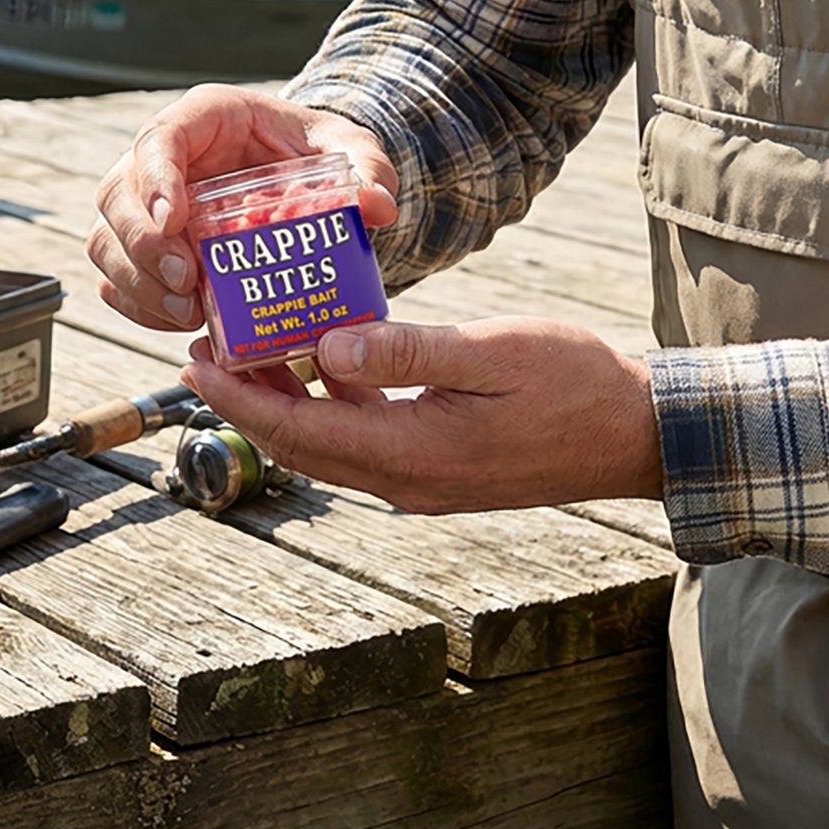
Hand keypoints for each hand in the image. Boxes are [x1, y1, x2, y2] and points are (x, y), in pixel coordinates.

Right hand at [86, 84, 397, 331]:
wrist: (300, 172)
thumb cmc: (314, 151)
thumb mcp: (349, 149)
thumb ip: (368, 168)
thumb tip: (376, 205)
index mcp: (204, 118)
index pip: (159, 138)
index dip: (155, 180)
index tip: (173, 220)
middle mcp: (163, 157)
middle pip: (119, 195)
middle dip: (143, 246)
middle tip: (188, 283)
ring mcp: (146, 203)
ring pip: (107, 240)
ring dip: (138, 283)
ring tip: (188, 312)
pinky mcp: (146, 246)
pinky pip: (117, 277)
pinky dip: (138, 304)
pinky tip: (179, 321)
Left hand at [179, 316, 660, 513]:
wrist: (636, 434)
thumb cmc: (574, 384)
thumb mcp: (491, 353)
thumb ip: (407, 352)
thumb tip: (326, 348)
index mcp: (412, 455)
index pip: (299, 433)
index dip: (238, 399)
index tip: (192, 365)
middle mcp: (407, 481)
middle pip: (303, 445)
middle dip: (247, 400)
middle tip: (203, 352)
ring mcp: (424, 481)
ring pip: (331, 443)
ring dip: (288, 401)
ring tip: (253, 348)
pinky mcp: (440, 468)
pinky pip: (367, 439)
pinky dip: (336, 402)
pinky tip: (330, 359)